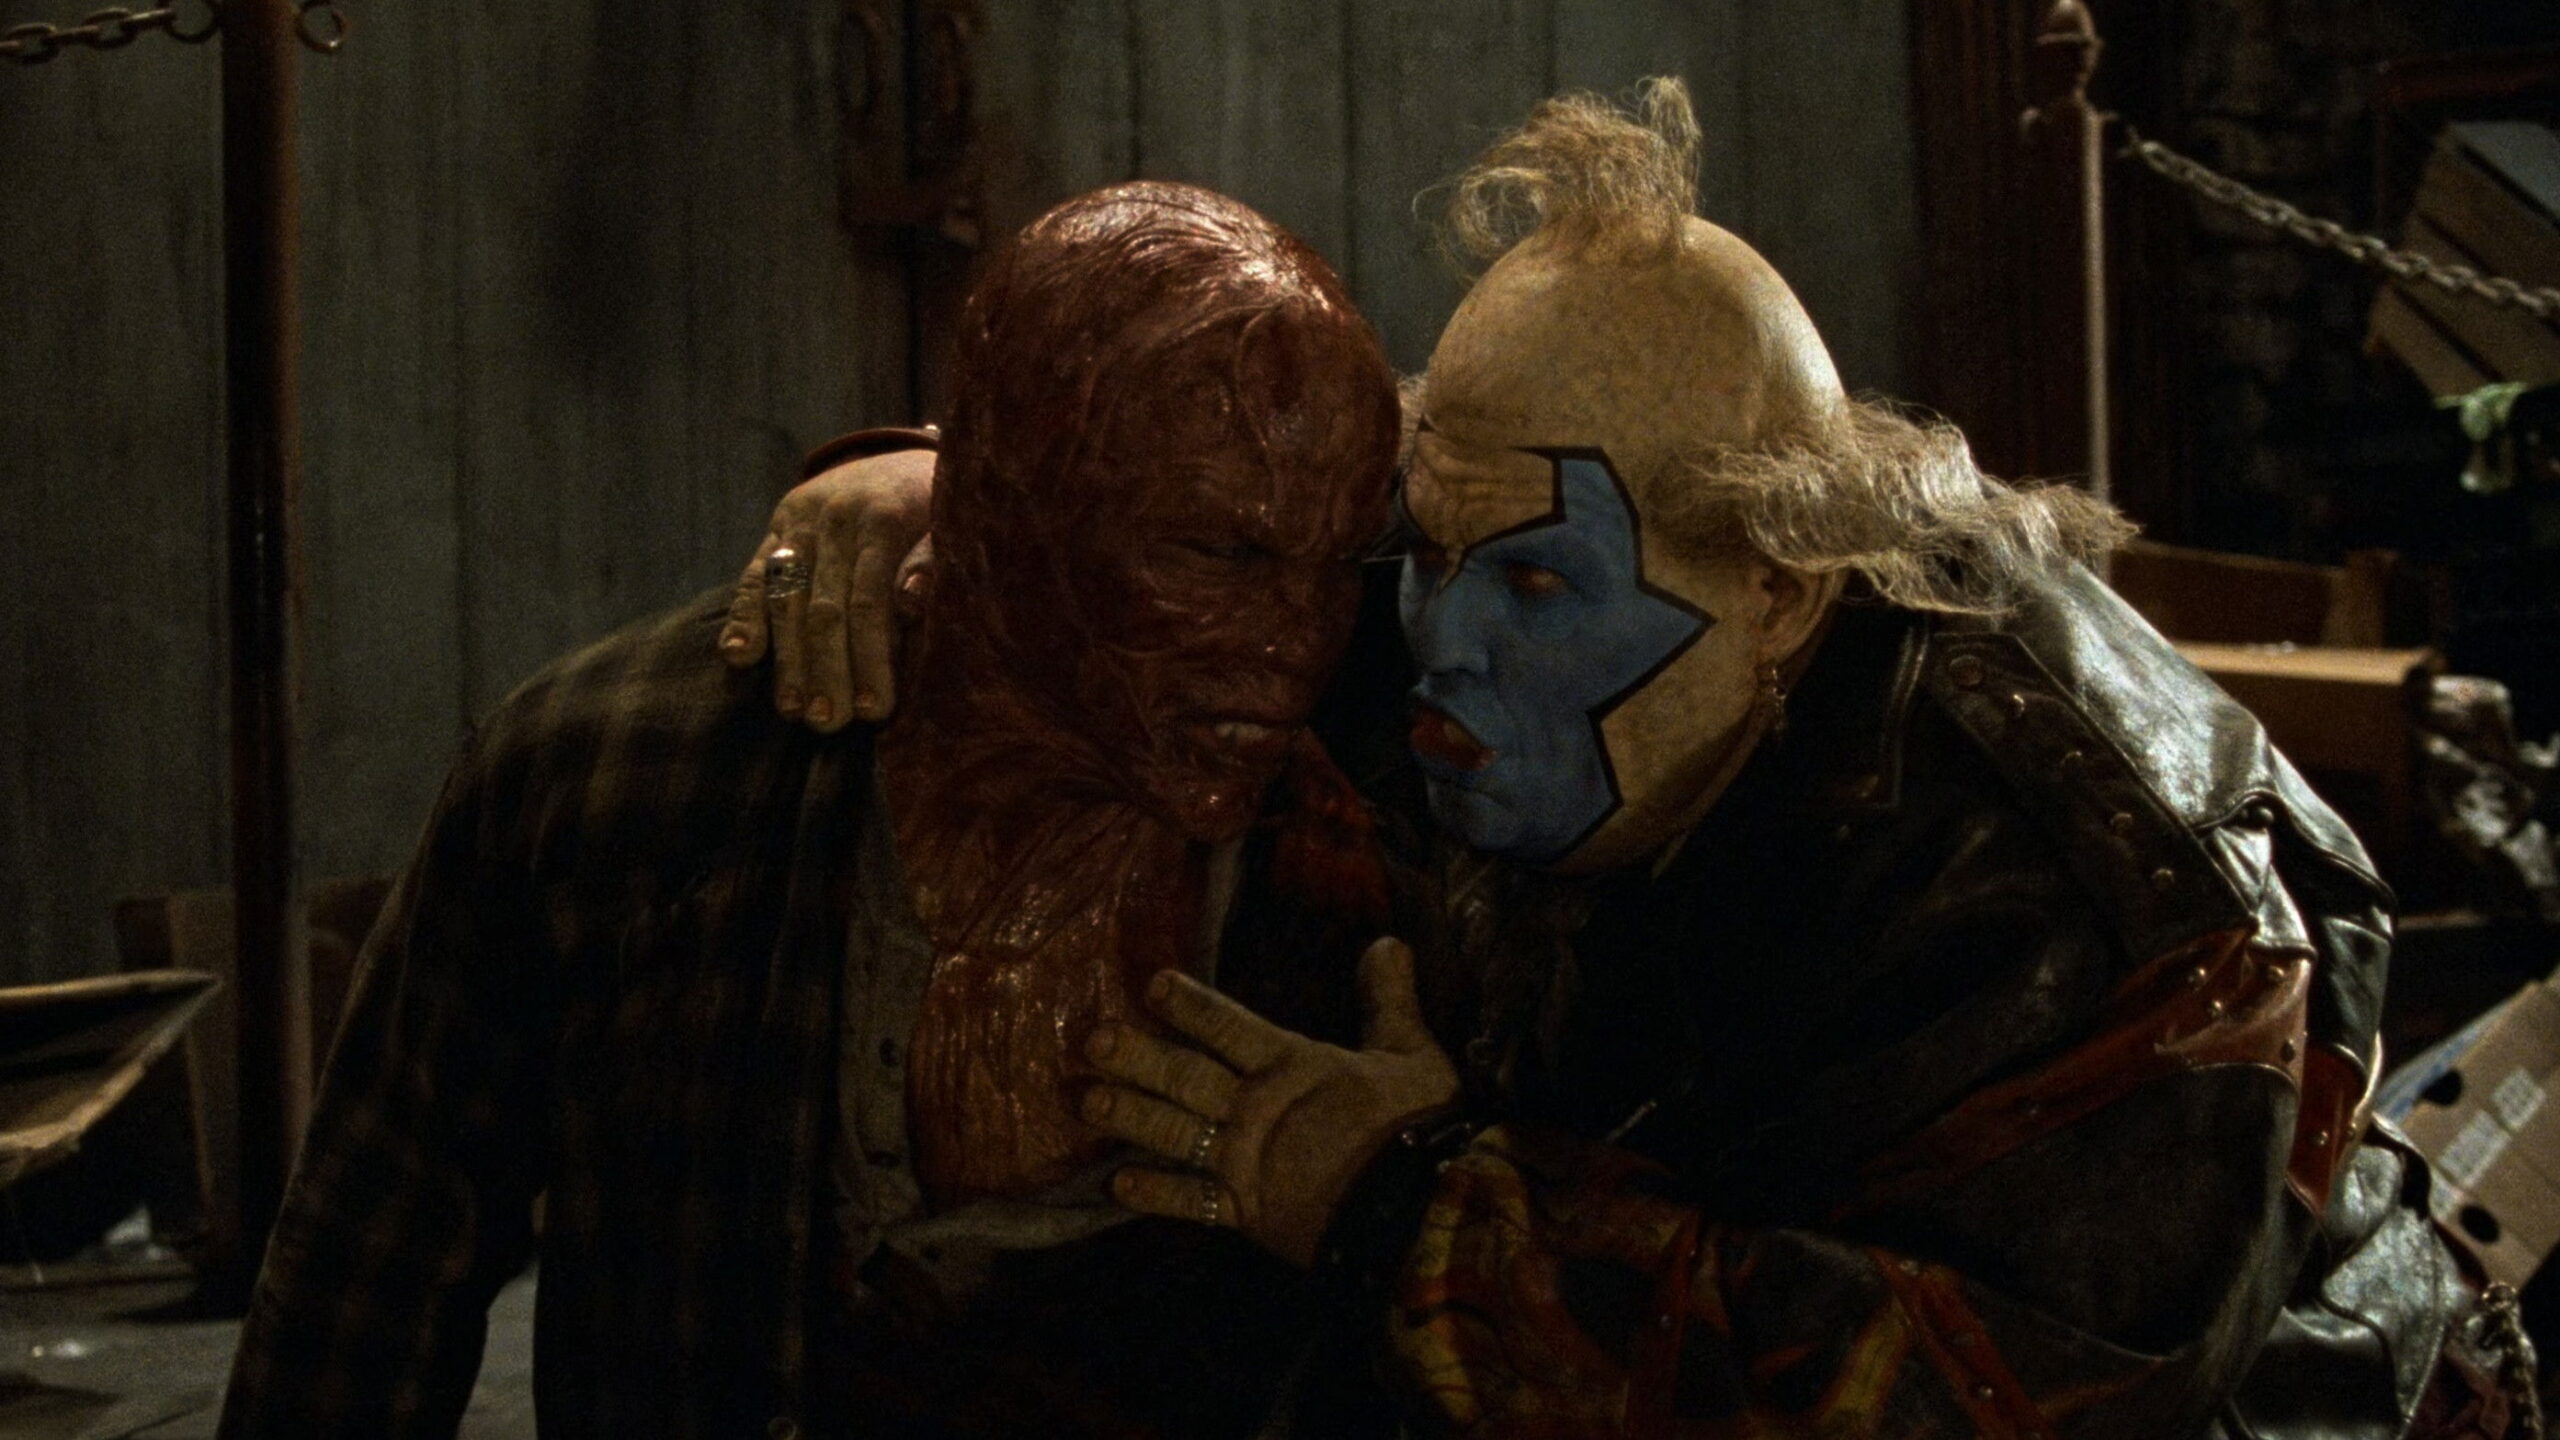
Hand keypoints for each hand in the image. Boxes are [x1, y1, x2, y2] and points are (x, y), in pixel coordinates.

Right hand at [718, 447, 936, 730]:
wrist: (900, 453)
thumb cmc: (937, 504)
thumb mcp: (952, 523)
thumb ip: (934, 561)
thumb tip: (909, 602)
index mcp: (883, 519)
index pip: (869, 601)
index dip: (869, 658)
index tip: (875, 710)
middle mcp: (835, 518)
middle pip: (823, 606)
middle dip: (826, 670)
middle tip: (829, 724)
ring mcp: (801, 521)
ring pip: (785, 596)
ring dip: (787, 658)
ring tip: (792, 709)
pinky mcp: (778, 525)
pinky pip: (754, 574)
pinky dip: (743, 615)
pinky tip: (738, 657)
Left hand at [1082, 938, 1459, 1267]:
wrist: (1418, 1213)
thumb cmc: (1418, 1128)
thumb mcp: (1413, 1055)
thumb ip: (1390, 1000)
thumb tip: (1389, 941)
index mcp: (1294, 1067)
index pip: (1230, 1028)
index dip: (1191, 1006)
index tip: (1151, 983)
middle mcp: (1257, 1109)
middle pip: (1188, 1077)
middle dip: (1139, 1057)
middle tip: (1091, 1038)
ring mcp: (1246, 1162)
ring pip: (1177, 1134)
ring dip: (1132, 1117)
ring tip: (1086, 1101)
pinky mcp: (1247, 1212)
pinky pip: (1193, 1203)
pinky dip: (1156, 1195)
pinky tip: (1115, 1185)